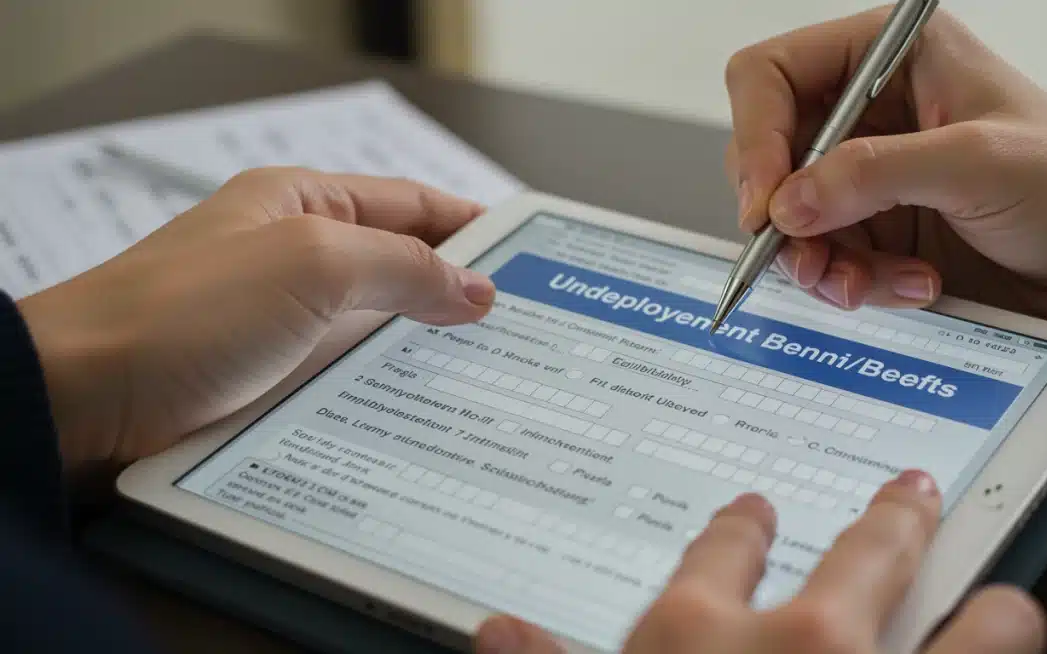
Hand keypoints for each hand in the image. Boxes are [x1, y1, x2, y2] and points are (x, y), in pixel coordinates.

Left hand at [17, 168, 494, 477]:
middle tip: (528, 325)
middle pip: (401, 267)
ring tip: (497, 373)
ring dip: (430, 349)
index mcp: (302, 203)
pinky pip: (352, 380)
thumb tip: (475, 289)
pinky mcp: (276, 382)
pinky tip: (432, 411)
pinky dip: (393, 390)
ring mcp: (287, 324)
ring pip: (380, 330)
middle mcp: (298, 258)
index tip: (529, 254)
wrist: (87, 399)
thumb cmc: (182, 312)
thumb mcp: (312, 263)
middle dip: (461, 292)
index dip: (472, 224)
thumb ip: (404, 267)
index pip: (411, 203)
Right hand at [473, 471, 1045, 653]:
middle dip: (894, 522)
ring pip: (982, 621)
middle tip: (908, 499)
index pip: (722, 550)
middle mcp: (806, 647)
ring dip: (994, 613)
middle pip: (869, 553)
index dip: (744, 528)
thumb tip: (499, 634)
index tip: (755, 513)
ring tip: (1000, 606)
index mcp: (694, 638)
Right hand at [725, 6, 1046, 360]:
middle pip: (771, 153)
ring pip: (792, 217)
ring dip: (822, 261)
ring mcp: (870, 174)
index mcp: (890, 57)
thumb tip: (791, 201)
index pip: (774, 76)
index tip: (767, 203)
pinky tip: (907, 285)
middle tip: (807, 255)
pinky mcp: (878, 228)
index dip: (756, 137)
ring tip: (863, 283)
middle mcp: (870, 111)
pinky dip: (854, 282)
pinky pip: (827, 257)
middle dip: (787, 213)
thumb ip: (876, 174)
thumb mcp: (978, 164)